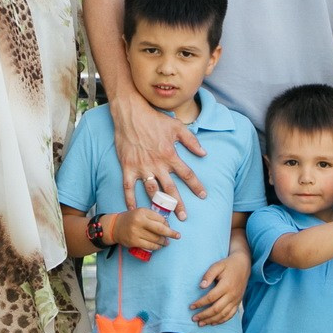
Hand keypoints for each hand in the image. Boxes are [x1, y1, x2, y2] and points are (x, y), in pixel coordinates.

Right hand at [110, 96, 205, 215]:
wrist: (131, 114)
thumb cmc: (155, 119)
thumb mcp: (177, 127)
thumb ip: (192, 141)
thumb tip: (204, 153)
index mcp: (170, 155)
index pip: (187, 174)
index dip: (196, 186)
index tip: (203, 196)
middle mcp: (157, 164)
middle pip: (170, 189)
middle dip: (178, 204)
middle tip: (183, 217)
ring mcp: (142, 167)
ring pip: (152, 191)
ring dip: (158, 205)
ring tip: (162, 218)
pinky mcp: (128, 167)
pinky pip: (129, 187)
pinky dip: (130, 199)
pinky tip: (134, 209)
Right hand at [113, 209, 178, 253]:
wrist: (115, 226)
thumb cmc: (131, 218)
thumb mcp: (141, 212)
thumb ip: (153, 216)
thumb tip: (167, 225)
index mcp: (142, 212)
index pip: (160, 219)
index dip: (167, 224)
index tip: (169, 227)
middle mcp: (139, 221)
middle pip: (160, 229)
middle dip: (171, 233)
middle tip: (177, 236)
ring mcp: (136, 232)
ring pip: (155, 239)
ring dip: (163, 241)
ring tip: (166, 242)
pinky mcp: (134, 242)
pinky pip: (149, 246)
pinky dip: (156, 247)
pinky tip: (159, 246)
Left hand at [191, 251, 248, 325]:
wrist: (244, 265)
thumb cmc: (228, 265)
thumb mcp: (217, 265)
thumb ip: (208, 275)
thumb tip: (201, 286)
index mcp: (226, 285)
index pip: (211, 298)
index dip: (200, 303)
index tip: (191, 306)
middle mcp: (232, 295)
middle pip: (216, 309)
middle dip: (204, 315)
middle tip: (194, 318)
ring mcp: (236, 300)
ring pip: (223, 314)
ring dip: (211, 320)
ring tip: (201, 324)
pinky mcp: (238, 302)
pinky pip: (230, 315)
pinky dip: (221, 321)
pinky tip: (213, 323)